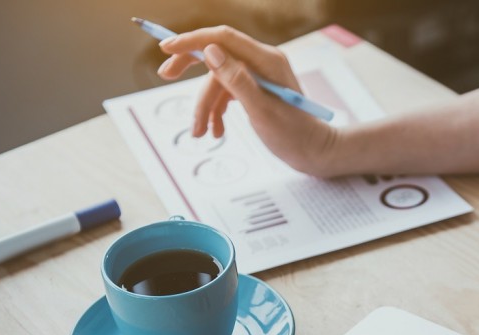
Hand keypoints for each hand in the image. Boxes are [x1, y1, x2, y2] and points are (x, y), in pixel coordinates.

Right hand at [156, 26, 338, 175]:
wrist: (313, 153)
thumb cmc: (293, 134)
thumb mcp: (261, 110)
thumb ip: (236, 80)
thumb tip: (210, 51)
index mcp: (267, 60)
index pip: (223, 38)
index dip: (193, 39)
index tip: (167, 47)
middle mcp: (262, 62)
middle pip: (216, 55)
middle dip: (191, 69)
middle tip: (164, 75)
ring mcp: (257, 76)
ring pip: (218, 81)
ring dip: (205, 106)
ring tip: (201, 133)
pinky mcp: (254, 90)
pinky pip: (226, 93)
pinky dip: (217, 111)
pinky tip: (216, 131)